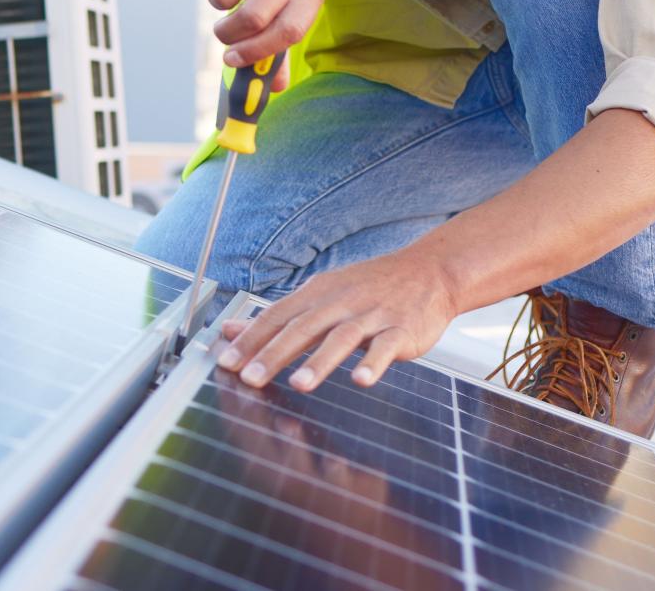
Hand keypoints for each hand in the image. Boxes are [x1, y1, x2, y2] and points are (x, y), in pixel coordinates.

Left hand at [214, 246, 456, 392]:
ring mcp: (372, 314)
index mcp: (317, 293)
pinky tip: (361, 379)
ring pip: (342, 337)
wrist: (428, 271)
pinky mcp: (401, 329)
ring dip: (320, 361)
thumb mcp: (321, 295)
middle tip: (250, 378)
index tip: (226, 361)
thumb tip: (231, 330)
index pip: (277, 315)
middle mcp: (341, 301)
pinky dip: (373, 362)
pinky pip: (386, 346)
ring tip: (299, 384)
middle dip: (274, 353)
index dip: (251, 339)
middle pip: (302, 327)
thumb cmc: (369, 287)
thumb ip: (278, 317)